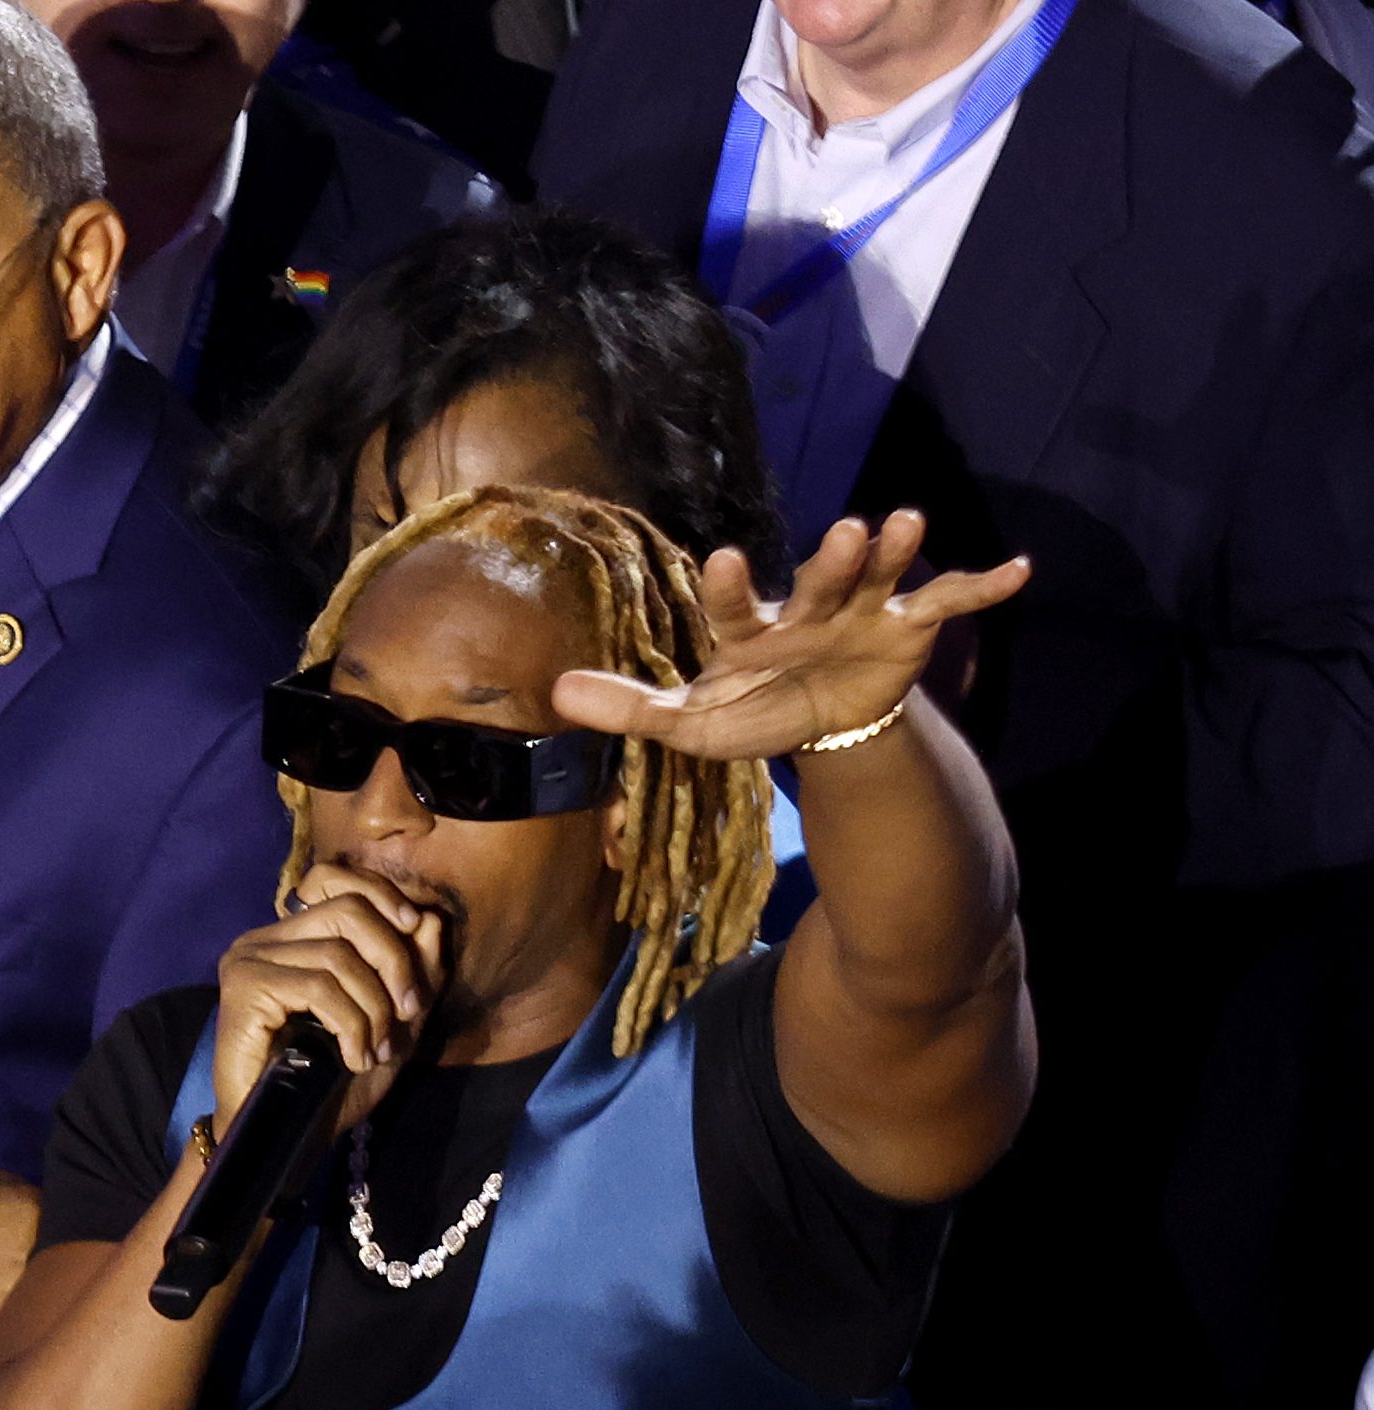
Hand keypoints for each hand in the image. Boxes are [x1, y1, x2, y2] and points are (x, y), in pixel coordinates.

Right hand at [213, 864, 447, 1136]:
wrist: (285, 1138)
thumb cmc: (331, 1086)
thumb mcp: (392, 1025)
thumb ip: (413, 973)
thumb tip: (431, 918)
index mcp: (293, 938)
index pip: (337, 880)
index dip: (384, 896)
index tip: (417, 929)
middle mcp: (264, 938)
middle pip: (348, 910)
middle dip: (394, 960)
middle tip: (406, 1013)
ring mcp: (249, 959)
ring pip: (338, 955)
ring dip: (373, 1009)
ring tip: (375, 1051)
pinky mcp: (243, 987)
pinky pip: (319, 987)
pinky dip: (351, 1025)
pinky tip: (354, 1058)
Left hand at [551, 512, 1028, 758]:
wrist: (824, 721)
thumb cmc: (755, 709)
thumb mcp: (694, 722)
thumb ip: (632, 708)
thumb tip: (554, 695)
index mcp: (753, 627)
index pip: (737, 605)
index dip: (733, 587)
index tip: (724, 561)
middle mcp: (810, 604)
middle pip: (821, 579)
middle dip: (835, 560)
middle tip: (847, 529)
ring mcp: (863, 610)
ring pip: (880, 576)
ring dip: (895, 553)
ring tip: (907, 522)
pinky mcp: (909, 625)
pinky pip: (949, 602)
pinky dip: (983, 586)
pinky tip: (1019, 570)